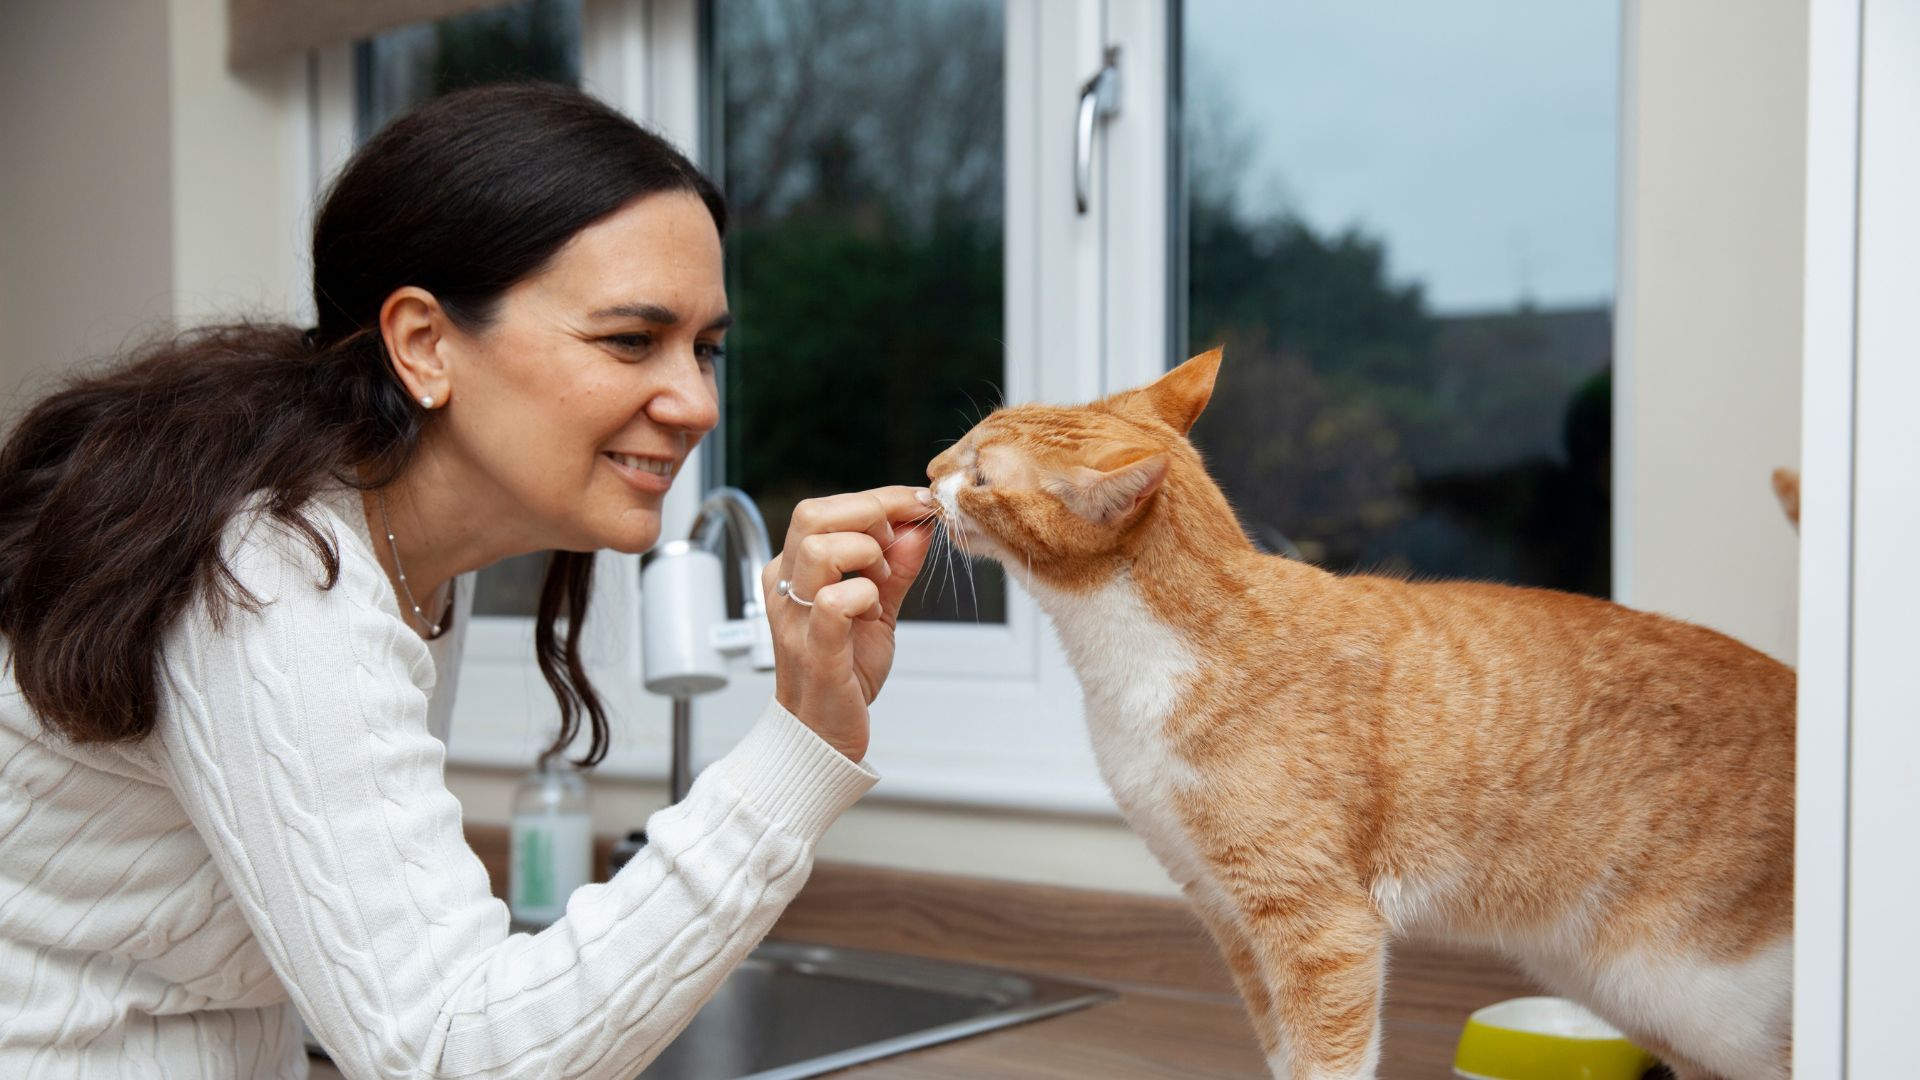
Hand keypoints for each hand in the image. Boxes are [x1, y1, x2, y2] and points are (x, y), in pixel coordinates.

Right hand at [761, 486, 935, 761]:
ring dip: (867, 555)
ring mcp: (795, 617)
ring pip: (821, 549)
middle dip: (872, 515)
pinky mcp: (814, 648)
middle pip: (813, 514)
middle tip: (897, 545)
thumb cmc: (842, 671)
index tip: (920, 503)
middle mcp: (785, 586)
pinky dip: (865, 596)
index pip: (826, 507)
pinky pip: (835, 602)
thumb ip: (896, 566)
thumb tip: (918, 526)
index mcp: (794, 569)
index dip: (880, 498)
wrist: (822, 733)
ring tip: (881, 582)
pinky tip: (872, 612)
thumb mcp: (876, 607)